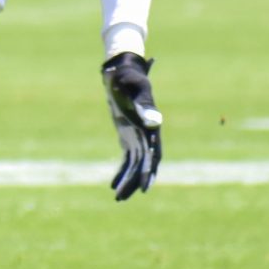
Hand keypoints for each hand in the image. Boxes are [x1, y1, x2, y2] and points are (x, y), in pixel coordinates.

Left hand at [101, 52, 161, 200]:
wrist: (122, 70)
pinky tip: (113, 185)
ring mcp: (138, 136)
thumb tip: (154, 122)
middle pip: (144, 164)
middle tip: (122, 199)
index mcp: (151, 127)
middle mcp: (147, 135)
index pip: (153, 154)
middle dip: (134, 182)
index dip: (148, 171)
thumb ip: (144, 104)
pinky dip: (122, 171)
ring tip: (117, 198)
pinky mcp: (128, 136)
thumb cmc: (127, 77)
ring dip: (127, 180)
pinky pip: (127, 159)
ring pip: (135, 165)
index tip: (144, 187)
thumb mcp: (134, 89)